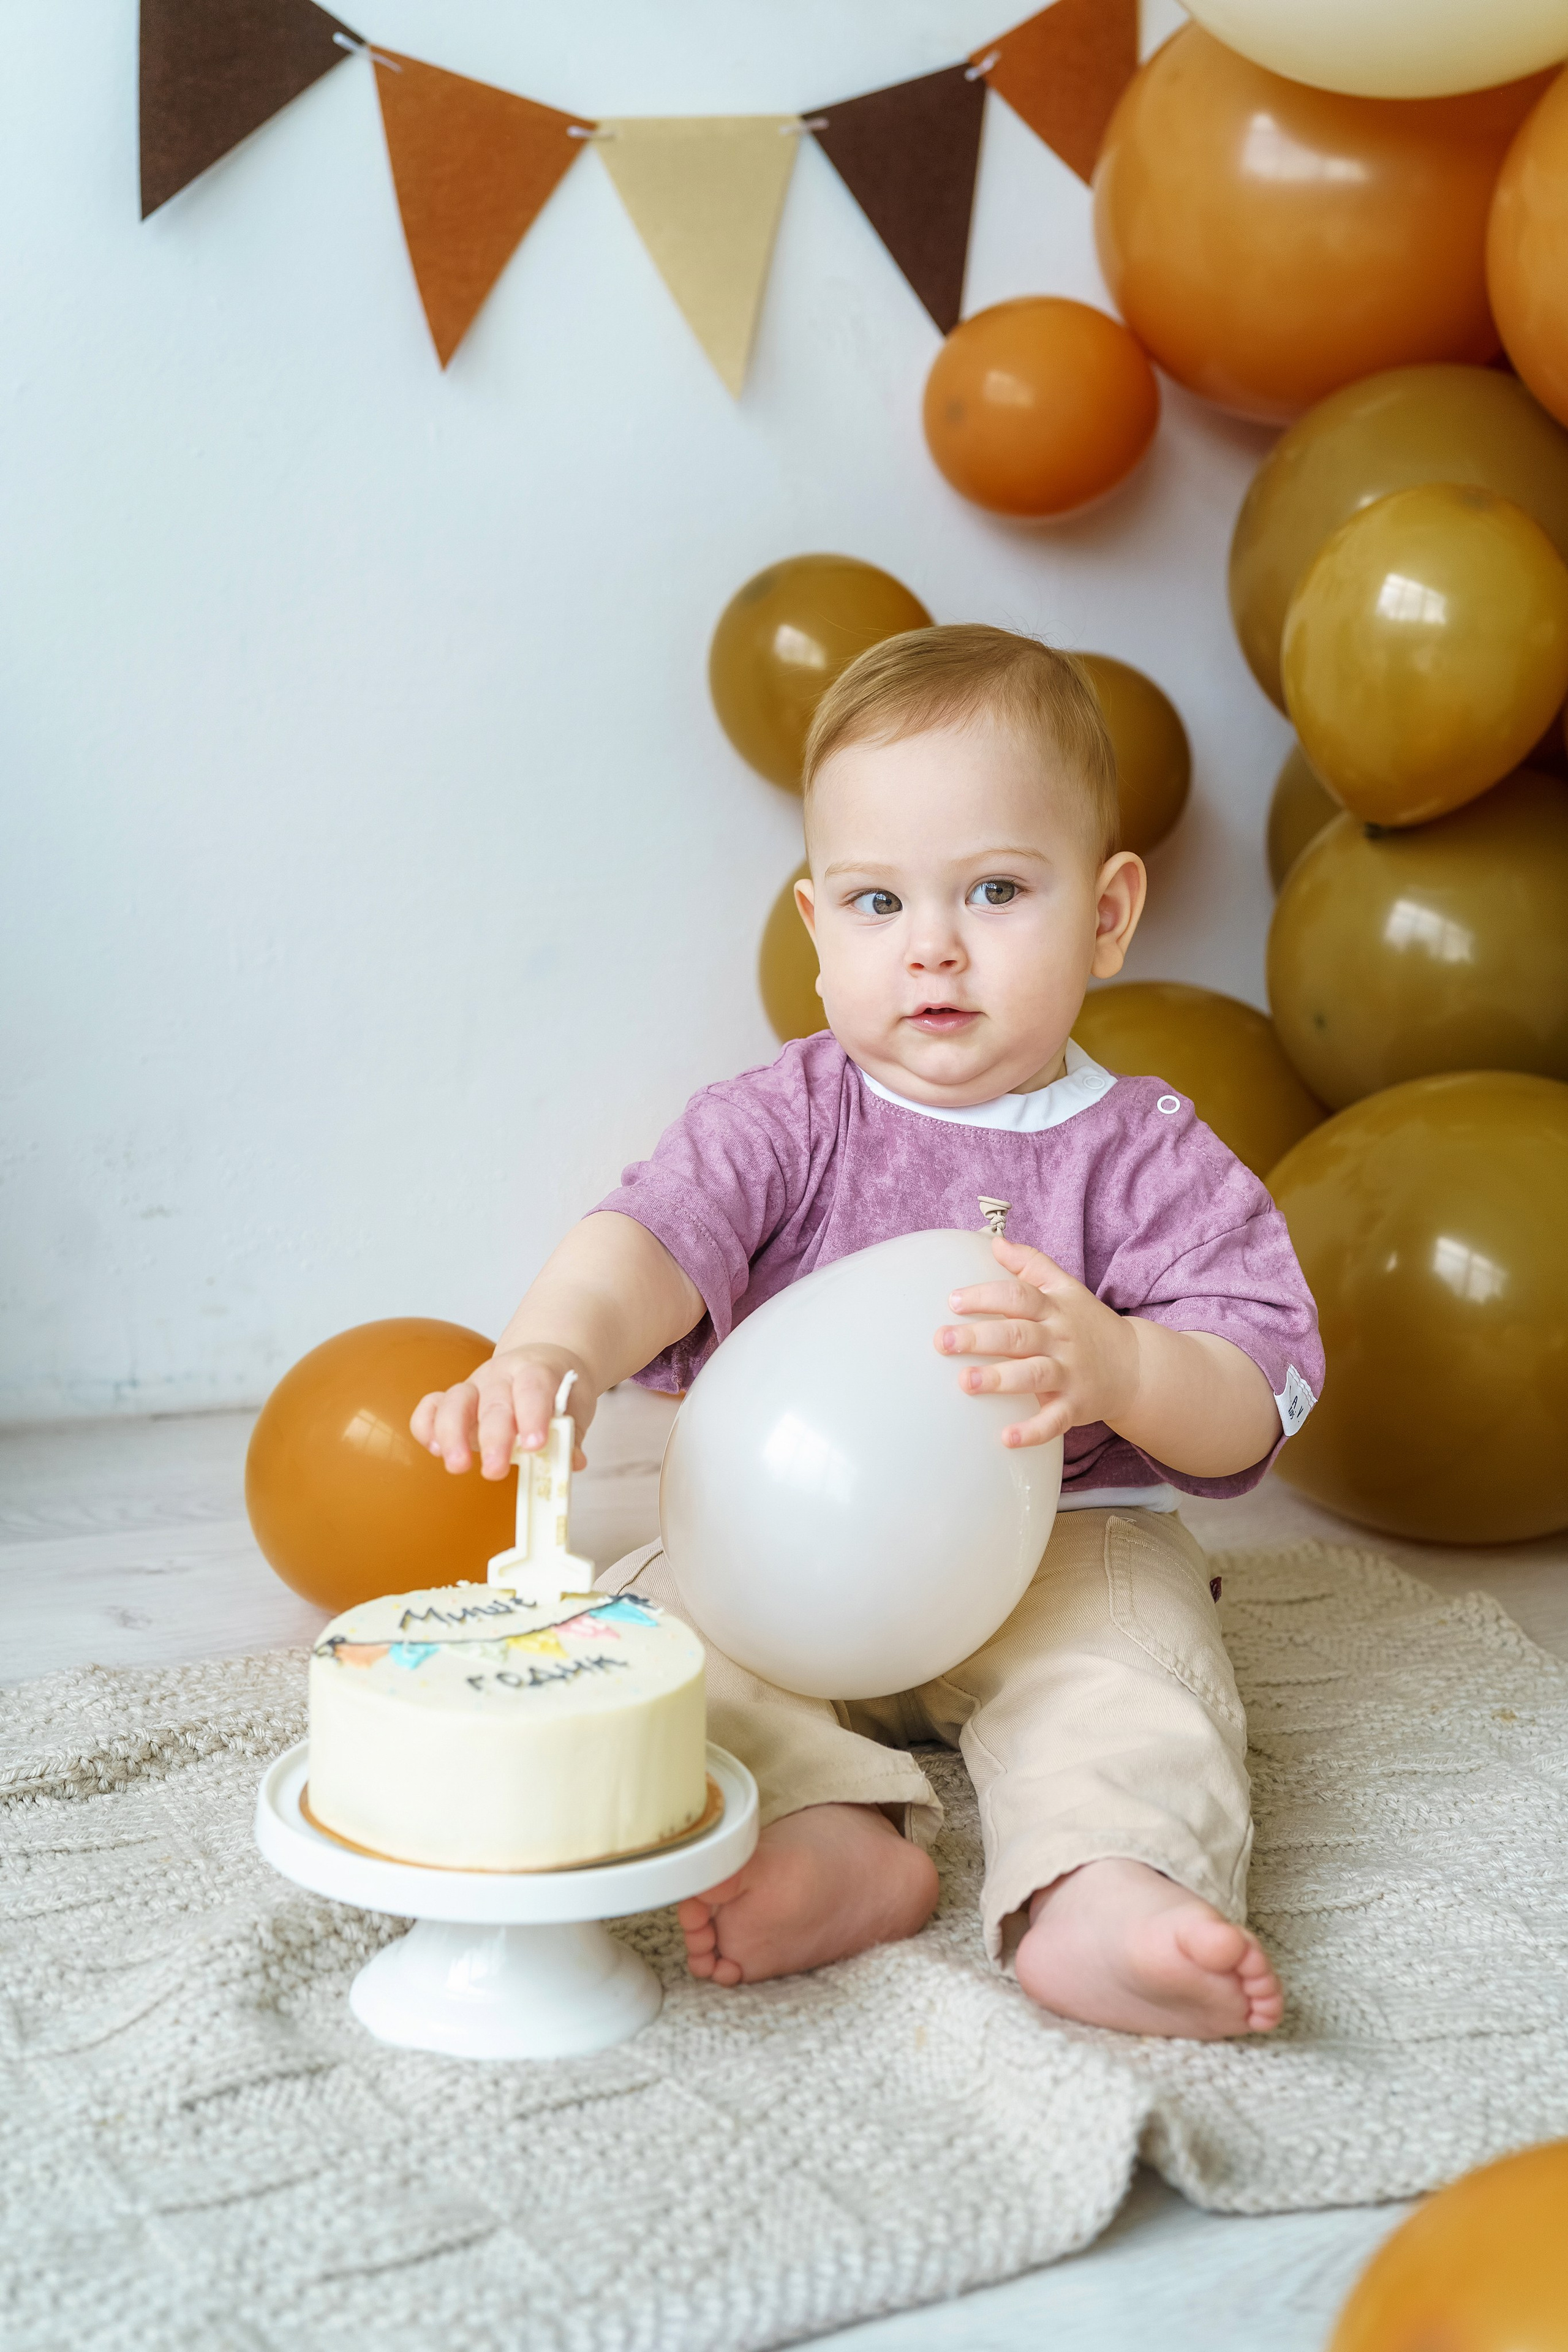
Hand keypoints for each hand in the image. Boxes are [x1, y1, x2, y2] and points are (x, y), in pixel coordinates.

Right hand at [410, 1347, 593, 1479]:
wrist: (545, 1360)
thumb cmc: (559, 1390)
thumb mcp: (576, 1407)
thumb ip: (571, 1434)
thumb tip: (573, 1461)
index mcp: (535, 1371)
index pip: (533, 1388)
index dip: (533, 1415)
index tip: (535, 1446)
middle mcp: (501, 1375)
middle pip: (494, 1402)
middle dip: (493, 1438)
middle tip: (495, 1471)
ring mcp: (474, 1385)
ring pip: (456, 1401)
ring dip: (453, 1435)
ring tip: (458, 1465)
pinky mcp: (453, 1399)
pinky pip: (431, 1406)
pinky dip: (426, 1426)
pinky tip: (434, 1450)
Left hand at [934, 1236, 1136, 1449]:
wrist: (1136, 1366)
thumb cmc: (1088, 1325)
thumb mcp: (1066, 1288)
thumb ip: (1031, 1264)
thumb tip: (996, 1242)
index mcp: (1054, 1309)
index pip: (1018, 1296)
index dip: (987, 1296)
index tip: (953, 1301)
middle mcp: (1060, 1339)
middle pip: (1018, 1334)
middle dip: (979, 1337)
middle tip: (942, 1341)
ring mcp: (1069, 1374)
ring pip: (1033, 1375)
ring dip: (999, 1379)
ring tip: (965, 1382)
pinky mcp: (1075, 1406)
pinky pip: (1053, 1421)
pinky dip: (1032, 1431)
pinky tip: (1006, 1438)